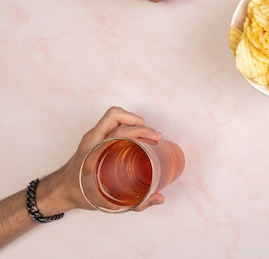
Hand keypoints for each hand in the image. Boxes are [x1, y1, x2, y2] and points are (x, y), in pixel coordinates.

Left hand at [40, 107, 164, 213]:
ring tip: (147, 133)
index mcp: (94, 149)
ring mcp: (93, 136)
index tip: (155, 139)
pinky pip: (112, 122)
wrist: (61, 190)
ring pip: (114, 115)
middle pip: (118, 117)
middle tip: (156, 137)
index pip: (119, 129)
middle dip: (141, 124)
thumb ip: (136, 203)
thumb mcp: (108, 201)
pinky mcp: (95, 137)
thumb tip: (159, 199)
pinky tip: (137, 137)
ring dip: (133, 120)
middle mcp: (93, 138)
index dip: (140, 130)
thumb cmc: (79, 193)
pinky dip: (127, 124)